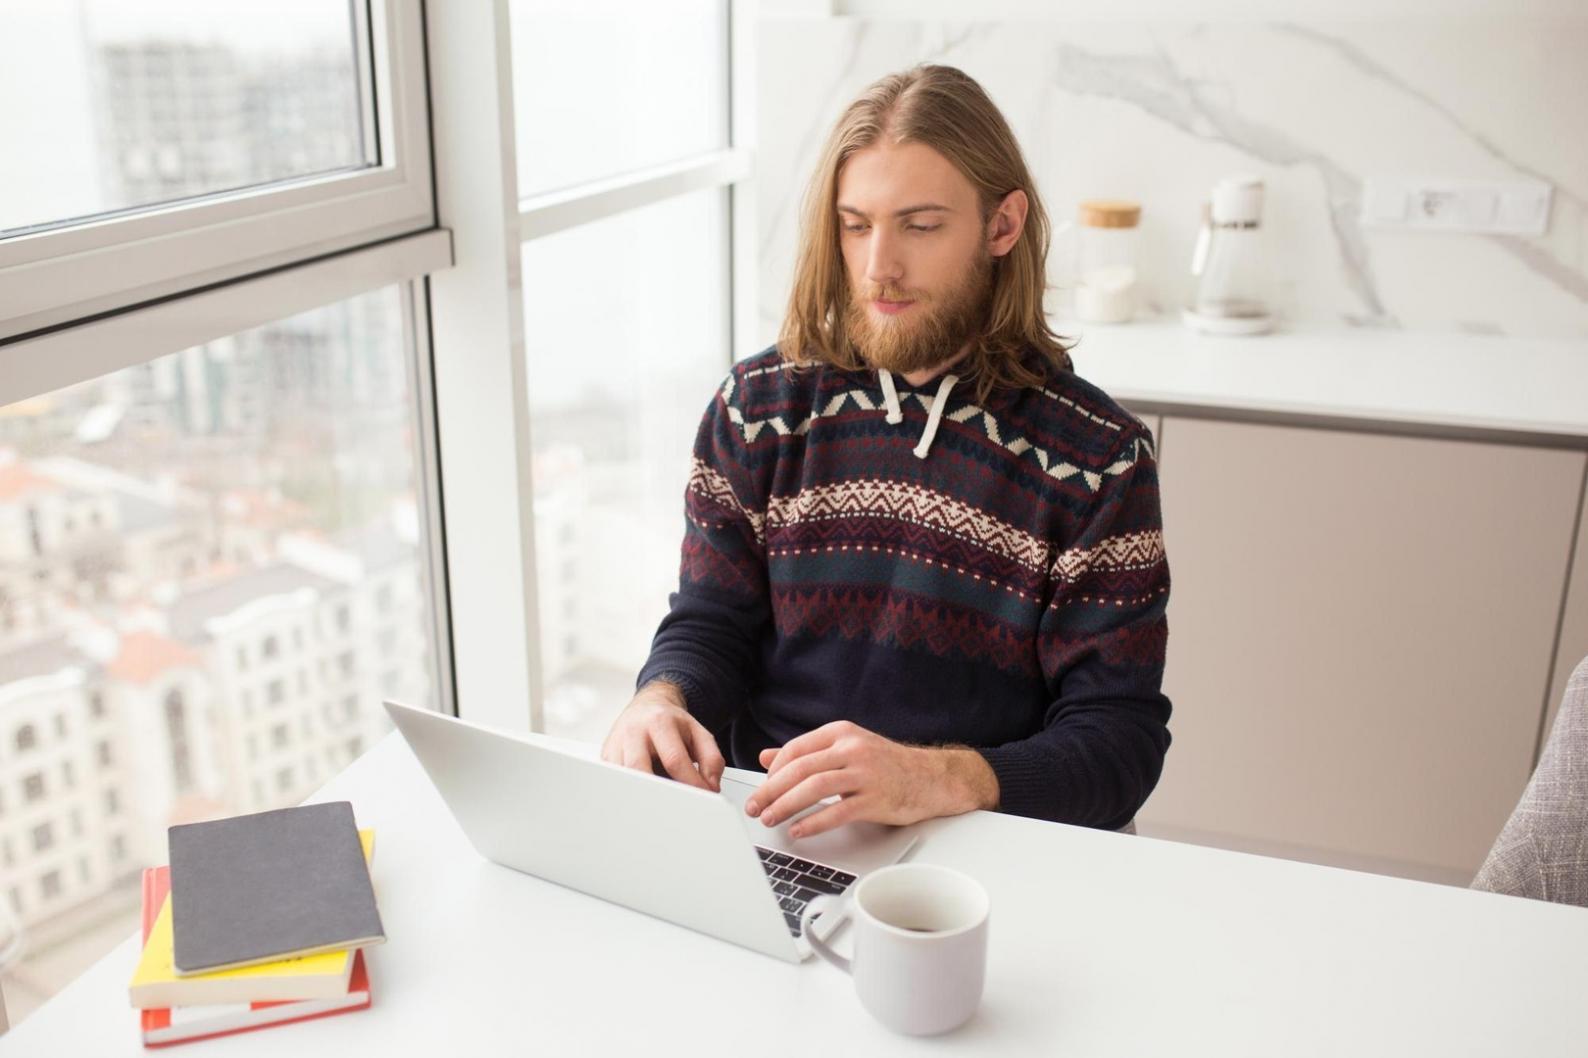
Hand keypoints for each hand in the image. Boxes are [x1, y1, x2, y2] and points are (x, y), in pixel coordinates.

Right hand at [599, 680, 724, 791]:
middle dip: (660, 793)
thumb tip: (710, 787)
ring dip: (643, 795)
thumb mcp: (699, 734)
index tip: (702, 797)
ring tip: (660, 803)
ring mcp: (616, 745)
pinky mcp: (606, 757)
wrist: (647, 706)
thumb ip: (711, 759)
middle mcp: (633, 732)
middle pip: (640, 770)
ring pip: (624, 779)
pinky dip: (631, 792)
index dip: (690, 783)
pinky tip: (643, 794)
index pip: (674, 759)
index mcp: (659, 722)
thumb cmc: (671, 723)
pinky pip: (616, 782)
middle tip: (677, 807)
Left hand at [742, 721, 998, 838]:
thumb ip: (808, 753)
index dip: (773, 771)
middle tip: (755, 807)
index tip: (761, 788)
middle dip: (771, 790)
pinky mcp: (876, 799)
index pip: (795, 749)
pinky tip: (799, 830)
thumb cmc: (887, 765)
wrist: (932, 778)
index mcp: (841, 733)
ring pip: (814, 787)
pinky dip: (813, 822)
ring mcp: (865, 774)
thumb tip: (767, 756)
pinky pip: (837, 812)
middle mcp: (852, 749)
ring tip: (770, 819)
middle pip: (800, 769)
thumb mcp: (846, 749)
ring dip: (786, 805)